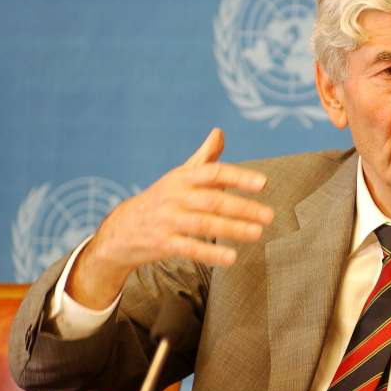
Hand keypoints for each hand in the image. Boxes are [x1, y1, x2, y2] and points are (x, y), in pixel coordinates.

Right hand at [68, 128, 273, 307]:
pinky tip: (232, 257)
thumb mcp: (180, 176)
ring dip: (232, 229)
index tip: (263, 182)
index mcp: (182, 178)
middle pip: (212, 201)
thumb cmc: (162, 199)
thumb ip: (204, 158)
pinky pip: (188, 248)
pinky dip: (210, 253)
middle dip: (242, 208)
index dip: (239, 177)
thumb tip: (219, 132)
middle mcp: (175, 197)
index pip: (213, 173)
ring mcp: (167, 220)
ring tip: (258, 233)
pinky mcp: (162, 243)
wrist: (121, 228)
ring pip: (203, 225)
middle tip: (269, 216)